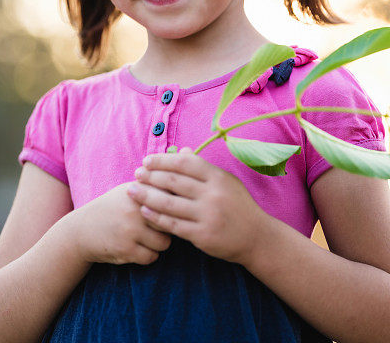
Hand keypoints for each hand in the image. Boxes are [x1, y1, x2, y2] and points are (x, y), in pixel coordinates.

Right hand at [69, 180, 172, 264]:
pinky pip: (152, 257)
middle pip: (171, 220)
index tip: (174, 209)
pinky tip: (140, 248)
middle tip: (162, 225)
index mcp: (140, 191)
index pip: (171, 197)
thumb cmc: (114, 207)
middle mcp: (136, 209)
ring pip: (164, 242)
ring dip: (160, 243)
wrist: (81, 230)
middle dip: (171, 225)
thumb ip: (161, 176)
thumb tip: (189, 149)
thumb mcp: (132, 187)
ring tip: (149, 237)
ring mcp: (131, 230)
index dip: (177, 206)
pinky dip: (149, 255)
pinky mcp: (126, 250)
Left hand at [127, 147, 267, 264]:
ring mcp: (207, 215)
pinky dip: (155, 217)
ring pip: (168, 203)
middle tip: (136, 174)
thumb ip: (203, 168)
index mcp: (218, 177)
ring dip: (146, 195)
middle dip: (150, 176)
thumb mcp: (226, 182)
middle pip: (173, 181)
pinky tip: (144, 211)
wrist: (256, 237)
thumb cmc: (238, 206)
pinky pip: (172, 224)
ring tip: (132, 191)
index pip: (185, 163)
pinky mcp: (202, 235)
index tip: (147, 160)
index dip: (162, 160)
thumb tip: (181, 152)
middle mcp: (213, 194)